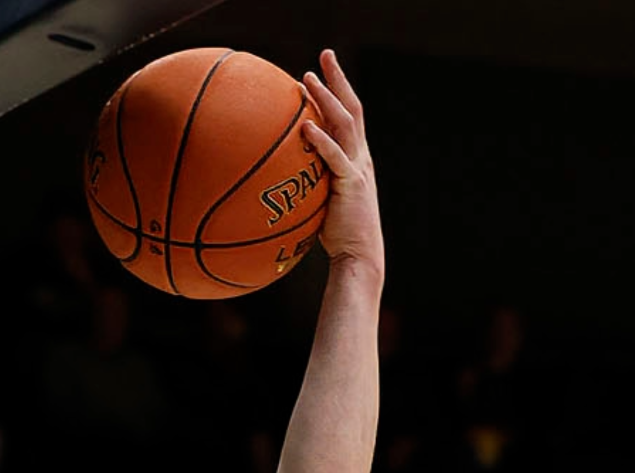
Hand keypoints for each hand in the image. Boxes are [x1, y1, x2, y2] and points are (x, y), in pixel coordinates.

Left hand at [301, 50, 384, 277]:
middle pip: (352, 107)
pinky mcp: (351, 185)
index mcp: (354, 157)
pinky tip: (305, 125)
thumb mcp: (319, 198)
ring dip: (327, 99)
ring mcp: (358, 168)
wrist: (357, 255)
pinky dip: (322, 140)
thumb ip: (306, 179)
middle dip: (339, 79)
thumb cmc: (335, 232)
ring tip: (308, 79)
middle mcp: (360, 156)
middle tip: (324, 54)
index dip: (336, 90)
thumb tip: (274, 173)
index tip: (319, 70)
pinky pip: (336, 158)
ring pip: (346, 124)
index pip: (347, 114)